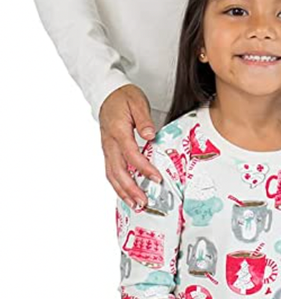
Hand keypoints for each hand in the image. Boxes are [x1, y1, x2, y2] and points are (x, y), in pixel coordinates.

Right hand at [100, 84, 159, 207]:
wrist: (107, 93)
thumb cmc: (123, 98)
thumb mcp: (137, 102)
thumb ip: (144, 120)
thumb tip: (150, 135)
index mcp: (118, 131)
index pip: (131, 154)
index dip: (144, 168)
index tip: (156, 178)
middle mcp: (109, 143)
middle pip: (118, 171)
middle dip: (130, 189)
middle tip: (143, 202)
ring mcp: (106, 149)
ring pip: (111, 175)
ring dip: (122, 191)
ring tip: (135, 204)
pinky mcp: (108, 152)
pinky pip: (110, 172)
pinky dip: (117, 186)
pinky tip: (126, 194)